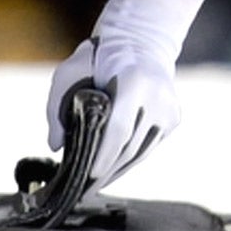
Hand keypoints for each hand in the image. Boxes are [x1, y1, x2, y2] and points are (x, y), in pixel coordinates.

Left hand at [45, 35, 181, 193]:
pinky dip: (132, 159)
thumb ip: (57, 106)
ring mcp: (170, 108)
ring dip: (120, 170)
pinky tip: (114, 169)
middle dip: (109, 169)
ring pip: (143, 152)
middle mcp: (159, 97)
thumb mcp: (69, 72)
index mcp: (136, 81)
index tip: (90, 175)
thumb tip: (55, 145)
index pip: (119, 129)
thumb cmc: (97, 57)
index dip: (104, 155)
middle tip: (87, 188)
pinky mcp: (174, 117)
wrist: (138, 41)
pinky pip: (150, 146)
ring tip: (98, 184)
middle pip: (131, 146)